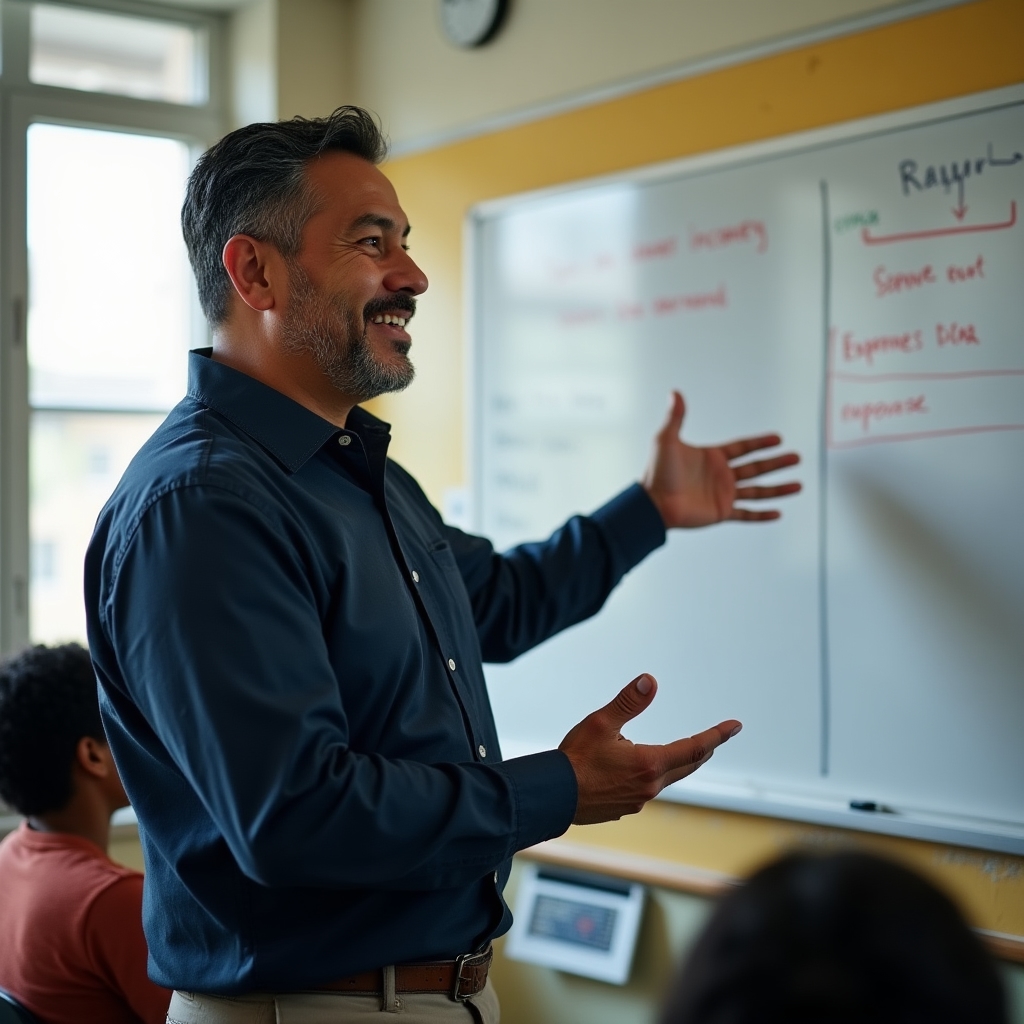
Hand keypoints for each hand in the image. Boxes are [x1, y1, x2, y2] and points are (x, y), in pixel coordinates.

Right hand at [558, 673, 740, 824]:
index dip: (717, 735)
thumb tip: (650, 681)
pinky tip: (636, 771)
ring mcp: (638, 800)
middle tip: (715, 738)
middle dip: (702, 750)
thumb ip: (628, 702)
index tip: (735, 726)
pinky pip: (646, 789)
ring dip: (675, 763)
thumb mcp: (601, 722)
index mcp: (650, 763)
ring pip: (667, 778)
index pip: (694, 748)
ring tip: (676, 751)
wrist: (551, 796)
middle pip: (688, 766)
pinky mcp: (624, 808)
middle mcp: (650, 786)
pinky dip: (651, 776)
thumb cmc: (574, 759)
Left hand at [641, 391, 801, 527]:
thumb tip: (675, 393)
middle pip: (756, 467)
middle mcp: (720, 475)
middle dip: (777, 462)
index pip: (742, 447)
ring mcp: (722, 494)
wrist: (653, 503)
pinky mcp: (721, 512)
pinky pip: (746, 514)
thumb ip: (675, 417)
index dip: (760, 443)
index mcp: (712, 457)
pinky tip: (778, 513)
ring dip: (778, 489)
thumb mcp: (666, 441)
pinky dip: (762, 515)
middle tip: (796, 457)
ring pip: (757, 490)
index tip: (778, 439)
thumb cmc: (656, 472)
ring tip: (798, 485)